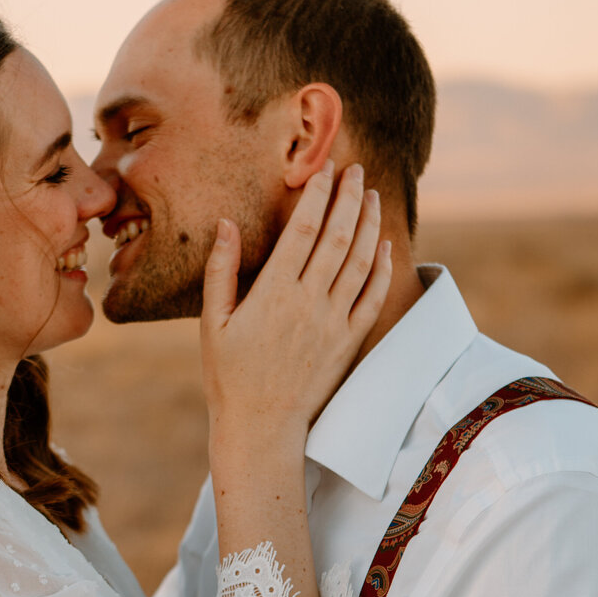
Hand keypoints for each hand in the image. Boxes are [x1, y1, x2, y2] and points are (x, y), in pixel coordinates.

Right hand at [201, 163, 390, 455]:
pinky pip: (373, 298)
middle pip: (339, 237)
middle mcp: (310, 302)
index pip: (304, 230)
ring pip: (362, 262)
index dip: (319, 196)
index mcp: (274, 292)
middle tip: (358, 171)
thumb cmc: (229, 374)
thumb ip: (221, 270)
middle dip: (351, 199)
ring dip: (371, 225)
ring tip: (374, 198)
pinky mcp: (349, 342)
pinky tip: (385, 247)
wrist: (261, 425)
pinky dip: (383, 269)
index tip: (326, 171)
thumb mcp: (212, 322)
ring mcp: (334, 322)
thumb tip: (226, 224)